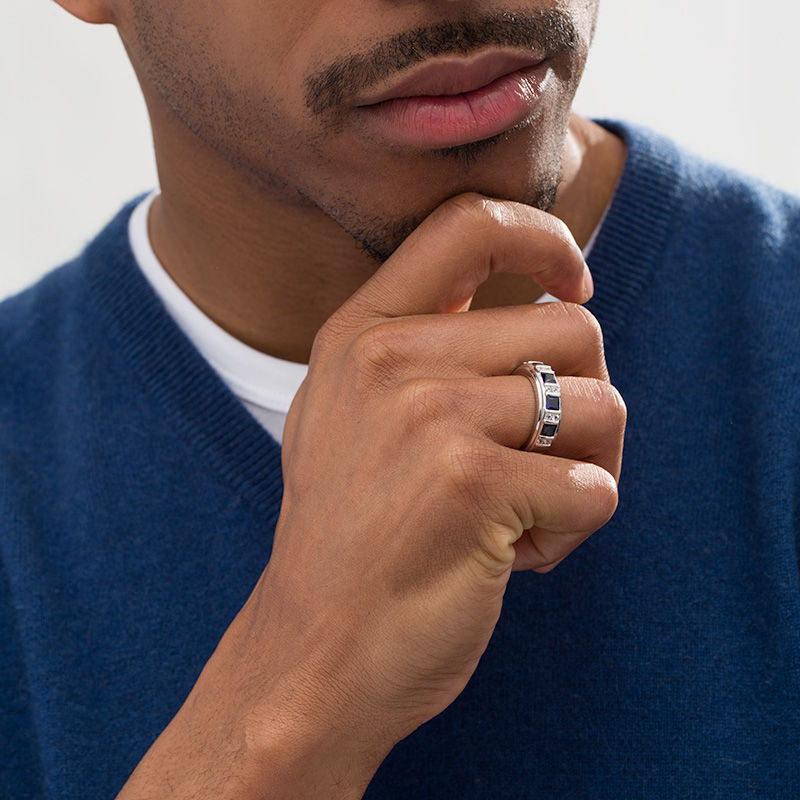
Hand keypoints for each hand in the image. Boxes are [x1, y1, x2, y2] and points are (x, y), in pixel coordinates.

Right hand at [117, 194, 624, 799]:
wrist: (316, 653)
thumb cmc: (350, 538)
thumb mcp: (348, 417)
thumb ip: (418, 349)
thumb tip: (539, 304)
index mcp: (361, 332)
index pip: (469, 224)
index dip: (544, 240)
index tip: (576, 285)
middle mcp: (391, 360)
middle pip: (574, 328)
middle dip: (589, 403)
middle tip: (548, 464)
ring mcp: (430, 418)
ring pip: (602, 405)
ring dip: (592, 468)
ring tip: (528, 515)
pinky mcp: (474, 486)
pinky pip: (596, 487)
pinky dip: (576, 528)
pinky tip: (516, 557)